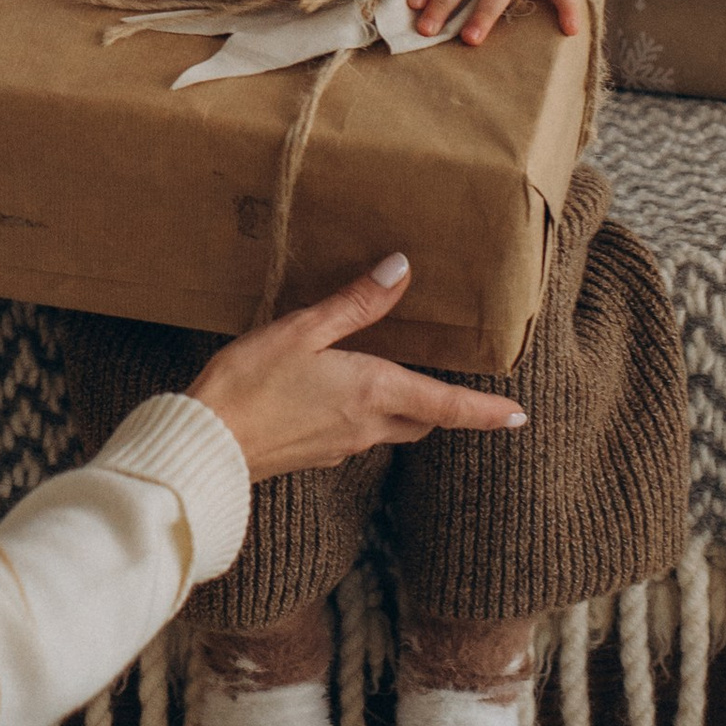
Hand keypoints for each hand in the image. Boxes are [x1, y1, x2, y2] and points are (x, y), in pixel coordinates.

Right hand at [185, 256, 525, 475]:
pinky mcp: (314, 456)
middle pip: (422, 421)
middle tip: (454, 392)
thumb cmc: (251, 383)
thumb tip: (401, 270)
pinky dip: (359, 416)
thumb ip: (354, 304)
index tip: (518, 415)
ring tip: (389, 382)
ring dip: (399, 411)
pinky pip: (353, 435)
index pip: (446, 407)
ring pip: (388, 429)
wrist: (207, 447)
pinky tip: (331, 397)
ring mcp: (341, 446)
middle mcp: (366, 426)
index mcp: (373, 391)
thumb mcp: (302, 331)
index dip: (486, 411)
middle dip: (442, 409)